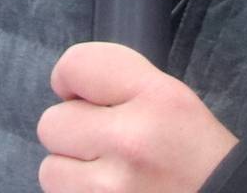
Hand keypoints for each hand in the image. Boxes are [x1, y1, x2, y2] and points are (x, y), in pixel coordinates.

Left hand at [35, 42, 237, 192]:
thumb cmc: (195, 155)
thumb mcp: (174, 100)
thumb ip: (120, 84)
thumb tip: (65, 89)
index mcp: (157, 99)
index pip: (75, 65)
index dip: (69, 80)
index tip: (82, 95)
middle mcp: (132, 141)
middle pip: (52, 123)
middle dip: (73, 133)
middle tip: (105, 143)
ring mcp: (113, 189)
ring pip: (50, 170)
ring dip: (73, 173)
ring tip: (108, 175)